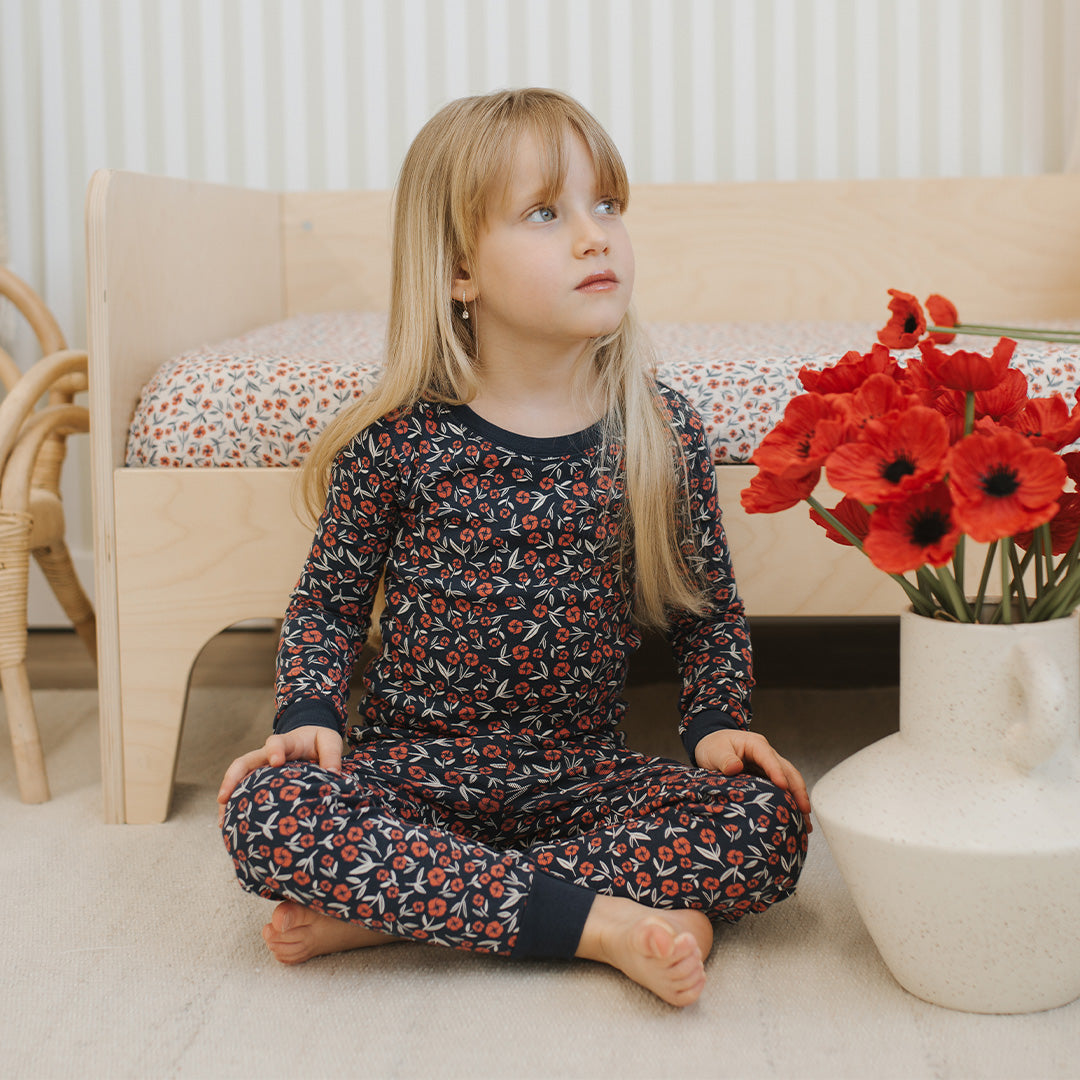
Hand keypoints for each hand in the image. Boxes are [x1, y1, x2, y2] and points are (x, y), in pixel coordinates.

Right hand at [216, 725, 342, 824]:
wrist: (309, 740)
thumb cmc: (318, 741)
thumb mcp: (329, 740)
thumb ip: (331, 754)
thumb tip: (332, 774)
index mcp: (286, 743)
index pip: (276, 743)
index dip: (275, 751)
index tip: (276, 762)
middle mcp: (266, 755)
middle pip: (244, 762)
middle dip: (233, 779)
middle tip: (224, 798)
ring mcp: (260, 769)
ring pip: (238, 780)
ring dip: (228, 799)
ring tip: (223, 822)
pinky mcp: (259, 782)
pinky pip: (244, 792)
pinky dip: (235, 808)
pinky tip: (232, 827)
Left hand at [693, 728, 811, 827]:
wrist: (712, 745)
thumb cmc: (714, 746)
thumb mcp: (715, 751)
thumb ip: (724, 759)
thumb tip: (734, 767)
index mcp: (755, 745)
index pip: (770, 758)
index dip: (777, 772)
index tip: (782, 786)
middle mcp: (767, 755)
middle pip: (788, 771)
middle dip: (798, 790)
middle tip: (804, 811)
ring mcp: (769, 767)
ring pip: (790, 781)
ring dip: (799, 799)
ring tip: (805, 822)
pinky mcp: (768, 778)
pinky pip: (783, 789)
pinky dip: (791, 802)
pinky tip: (795, 818)